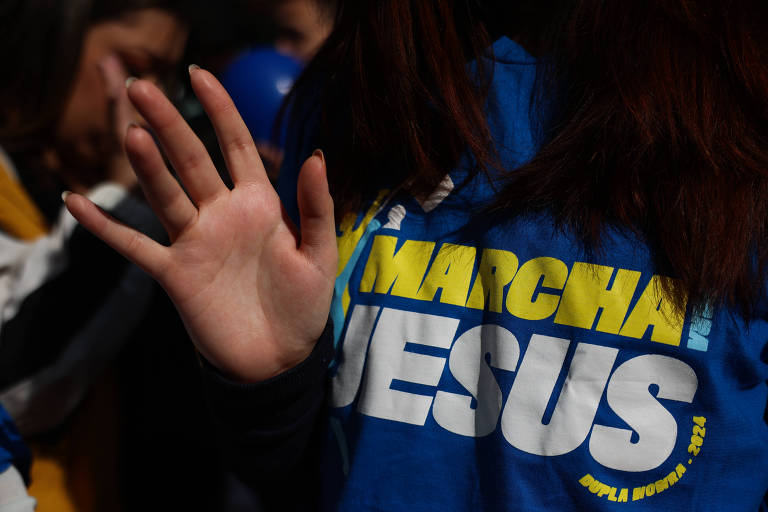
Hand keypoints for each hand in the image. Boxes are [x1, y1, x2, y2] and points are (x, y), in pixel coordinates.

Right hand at [64, 67, 336, 381]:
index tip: (200, 75)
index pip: (236, 145)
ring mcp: (194, 242)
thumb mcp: (320, 255)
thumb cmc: (303, 305)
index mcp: (259, 204)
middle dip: (169, 124)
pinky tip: (77, 202)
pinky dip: (107, 227)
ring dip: (147, 167)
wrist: (279, 359)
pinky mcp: (175, 274)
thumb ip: (316, 207)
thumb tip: (315, 154)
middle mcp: (221, 214)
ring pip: (165, 195)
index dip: (220, 110)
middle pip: (191, 160)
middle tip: (141, 87)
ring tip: (130, 133)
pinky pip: (135, 246)